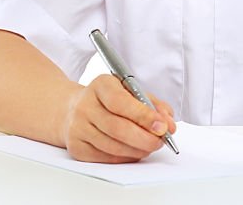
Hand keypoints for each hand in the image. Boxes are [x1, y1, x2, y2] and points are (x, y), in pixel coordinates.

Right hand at [60, 75, 176, 162]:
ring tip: (149, 147)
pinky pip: (105, 158)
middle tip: (160, 141)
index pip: (121, 102)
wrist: (73, 108)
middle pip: (117, 127)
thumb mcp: (131, 91)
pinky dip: (124, 158)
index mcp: (101, 85)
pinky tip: (134, 152)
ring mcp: (78, 127)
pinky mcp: (77, 147)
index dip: (143, 116)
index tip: (162, 126)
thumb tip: (168, 123)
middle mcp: (85, 105)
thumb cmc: (109, 99)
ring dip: (136, 150)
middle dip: (144, 138)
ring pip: (112, 146)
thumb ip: (153, 105)